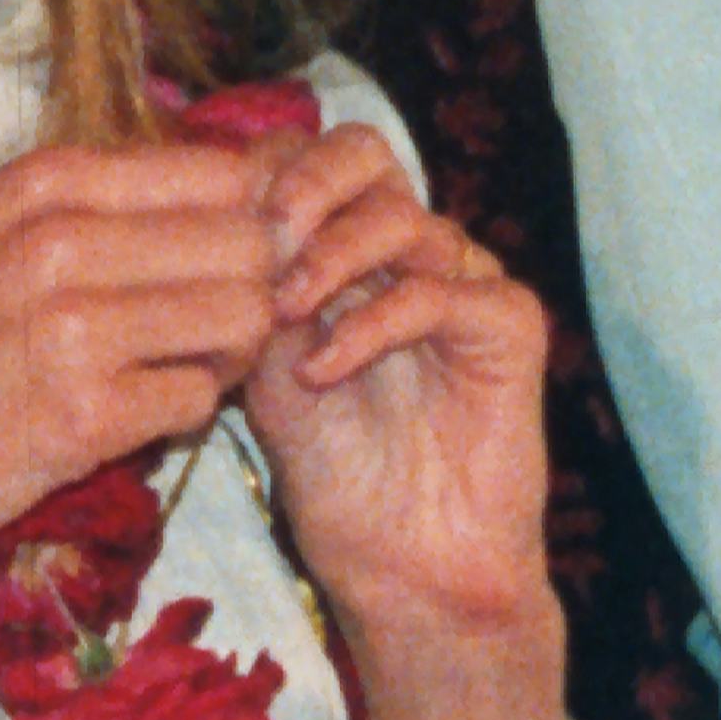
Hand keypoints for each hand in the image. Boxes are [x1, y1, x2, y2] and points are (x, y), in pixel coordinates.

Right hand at [0, 130, 275, 592]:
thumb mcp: (0, 236)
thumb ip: (107, 207)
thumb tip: (253, 183)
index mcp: (46, 182)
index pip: (225, 172)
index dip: (246, 222)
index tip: (213, 265)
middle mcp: (63, 241)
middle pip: (251, 244)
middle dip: (248, 290)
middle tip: (200, 330)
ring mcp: (75, 328)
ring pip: (245, 319)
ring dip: (225, 354)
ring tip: (169, 370)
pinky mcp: (85, 415)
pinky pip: (201, 401)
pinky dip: (181, 416)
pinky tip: (131, 416)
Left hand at [235, 117, 557, 670]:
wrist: (404, 567)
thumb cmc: (333, 476)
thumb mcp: (264, 368)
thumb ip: (252, 290)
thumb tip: (215, 213)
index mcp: (348, 248)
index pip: (310, 156)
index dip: (262, 173)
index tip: (213, 223)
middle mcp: (409, 251)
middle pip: (366, 152)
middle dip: (305, 184)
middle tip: (265, 233)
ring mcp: (464, 281)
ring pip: (401, 217)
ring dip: (330, 259)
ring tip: (283, 312)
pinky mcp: (508, 324)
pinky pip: (438, 291)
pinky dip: (371, 324)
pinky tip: (322, 369)